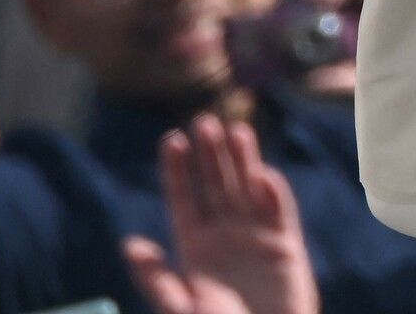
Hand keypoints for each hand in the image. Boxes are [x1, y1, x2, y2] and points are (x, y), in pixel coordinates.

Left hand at [124, 116, 318, 313]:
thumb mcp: (181, 309)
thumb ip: (157, 279)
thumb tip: (130, 244)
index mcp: (195, 245)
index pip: (184, 197)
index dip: (179, 169)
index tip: (172, 139)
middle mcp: (225, 233)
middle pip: (217, 184)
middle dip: (211, 154)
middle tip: (205, 121)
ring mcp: (256, 236)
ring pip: (248, 188)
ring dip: (243, 160)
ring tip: (236, 130)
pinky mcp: (286, 245)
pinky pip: (280, 213)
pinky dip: (274, 193)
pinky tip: (263, 175)